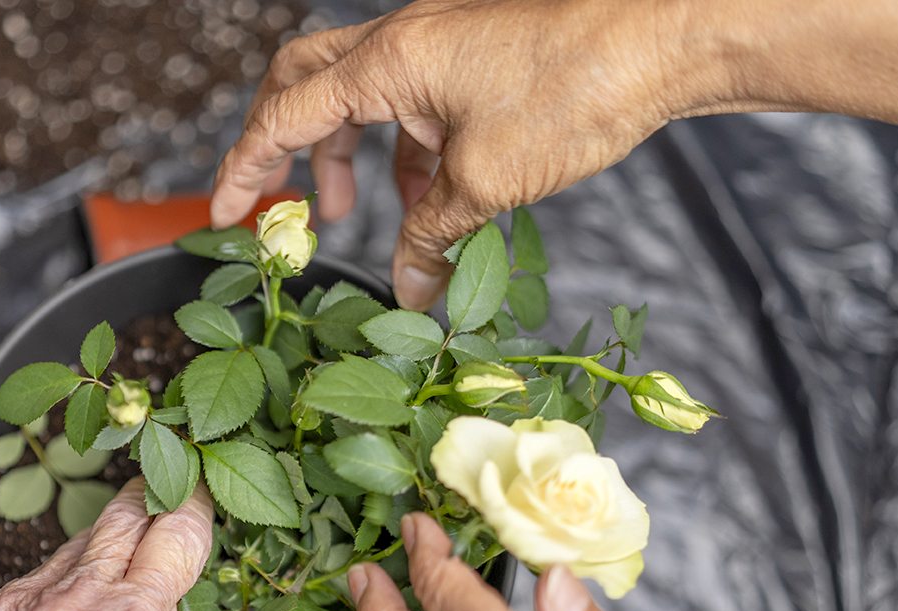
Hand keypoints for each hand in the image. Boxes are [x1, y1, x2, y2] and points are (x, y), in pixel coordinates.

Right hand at [210, 0, 897, 310]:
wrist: (669, 34)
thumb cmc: (579, 86)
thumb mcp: (486, 180)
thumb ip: (433, 235)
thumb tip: (411, 289)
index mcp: (387, 60)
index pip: (285, 116)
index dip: (246, 170)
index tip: (227, 216)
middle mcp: (405, 41)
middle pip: (310, 84)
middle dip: (290, 147)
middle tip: (293, 205)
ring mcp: (444, 44)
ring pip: (368, 97)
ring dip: (358, 157)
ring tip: (369, 216)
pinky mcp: (481, 59)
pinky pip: (420, 104)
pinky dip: (412, 154)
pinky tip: (436, 202)